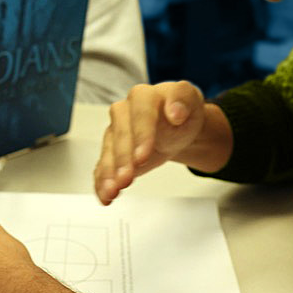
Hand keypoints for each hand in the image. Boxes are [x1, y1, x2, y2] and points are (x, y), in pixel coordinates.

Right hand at [94, 81, 228, 204]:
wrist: (177, 126)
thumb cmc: (182, 111)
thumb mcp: (190, 98)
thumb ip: (183, 98)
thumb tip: (176, 112)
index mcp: (143, 97)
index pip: (140, 113)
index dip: (140, 135)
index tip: (143, 155)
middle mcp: (124, 113)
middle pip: (120, 135)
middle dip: (122, 159)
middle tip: (125, 178)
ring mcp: (116, 133)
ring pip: (108, 152)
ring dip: (108, 173)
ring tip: (112, 191)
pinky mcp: (113, 152)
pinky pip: (103, 167)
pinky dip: (102, 182)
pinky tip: (105, 195)